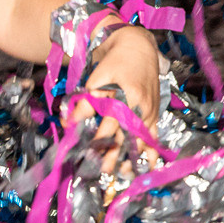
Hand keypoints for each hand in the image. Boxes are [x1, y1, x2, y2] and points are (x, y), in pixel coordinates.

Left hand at [70, 24, 162, 169]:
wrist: (138, 48)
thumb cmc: (114, 63)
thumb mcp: (96, 79)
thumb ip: (84, 103)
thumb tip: (68, 123)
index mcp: (125, 99)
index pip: (109, 128)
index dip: (98, 143)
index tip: (87, 156)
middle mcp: (140, 109)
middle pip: (126, 138)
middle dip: (114, 156)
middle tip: (103, 172)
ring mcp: (150, 113)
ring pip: (141, 141)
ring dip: (132, 159)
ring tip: (122, 174)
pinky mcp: (155, 115)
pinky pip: (154, 138)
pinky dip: (151, 153)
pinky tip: (148, 168)